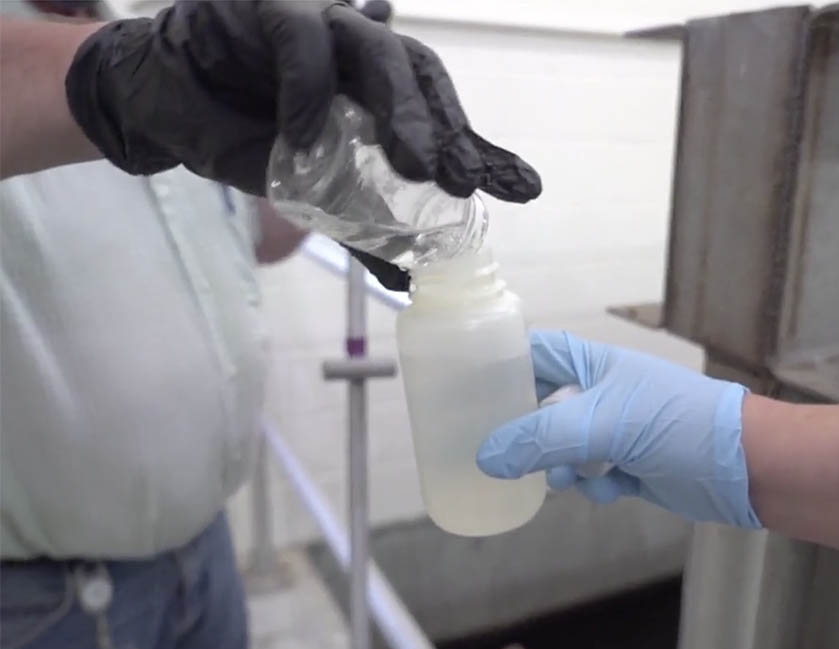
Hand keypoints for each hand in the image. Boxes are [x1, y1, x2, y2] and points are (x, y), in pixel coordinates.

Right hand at [64, 0, 540, 200]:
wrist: (163, 107)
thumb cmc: (242, 138)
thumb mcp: (311, 192)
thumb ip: (362, 223)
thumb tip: (409, 279)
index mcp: (379, 95)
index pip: (442, 116)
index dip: (482, 150)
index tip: (522, 189)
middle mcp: (361, 55)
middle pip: (422, 78)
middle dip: (445, 131)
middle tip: (459, 182)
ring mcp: (322, 26)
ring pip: (380, 51)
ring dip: (400, 108)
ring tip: (412, 164)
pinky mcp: (272, 9)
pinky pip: (303, 40)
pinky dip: (309, 89)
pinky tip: (304, 135)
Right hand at [476, 330, 761, 527]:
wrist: (744, 466)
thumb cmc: (679, 424)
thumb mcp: (601, 424)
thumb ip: (540, 440)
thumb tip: (487, 457)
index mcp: (592, 364)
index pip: (535, 352)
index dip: (503, 364)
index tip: (471, 390)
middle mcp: (601, 392)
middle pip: (544, 406)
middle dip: (526, 432)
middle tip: (499, 451)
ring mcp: (617, 429)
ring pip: (565, 448)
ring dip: (560, 468)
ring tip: (564, 480)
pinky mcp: (632, 464)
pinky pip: (594, 476)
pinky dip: (596, 486)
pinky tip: (612, 488)